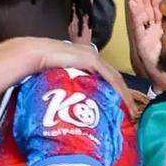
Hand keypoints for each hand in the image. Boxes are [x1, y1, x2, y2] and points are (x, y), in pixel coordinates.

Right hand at [0, 36, 135, 111]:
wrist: (35, 54)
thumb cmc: (39, 66)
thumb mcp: (57, 76)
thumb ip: (65, 84)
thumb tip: (63, 102)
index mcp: (84, 57)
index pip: (104, 74)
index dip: (114, 89)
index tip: (118, 104)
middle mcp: (91, 55)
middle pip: (114, 77)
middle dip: (123, 94)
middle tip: (129, 111)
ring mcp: (93, 57)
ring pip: (115, 79)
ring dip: (124, 95)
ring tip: (130, 111)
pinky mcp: (92, 61)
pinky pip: (110, 79)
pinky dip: (119, 91)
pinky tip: (124, 103)